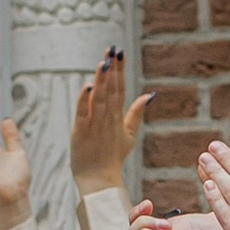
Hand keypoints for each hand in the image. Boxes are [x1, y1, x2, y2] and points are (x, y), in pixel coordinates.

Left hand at [69, 47, 151, 192]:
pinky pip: (83, 113)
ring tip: (103, 62)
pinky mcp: (81, 132)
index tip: (120, 52)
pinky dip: (84, 100)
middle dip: (112, 69)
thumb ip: (136, 113)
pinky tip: (87, 86)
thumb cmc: (112, 157)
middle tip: (113, 49)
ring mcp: (95, 125)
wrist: (100, 180)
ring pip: (99, 99)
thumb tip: (149, 95)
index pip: (120, 88)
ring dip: (101, 80)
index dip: (120, 70)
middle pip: (111, 90)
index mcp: (118, 117)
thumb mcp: (129, 134)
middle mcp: (108, 118)